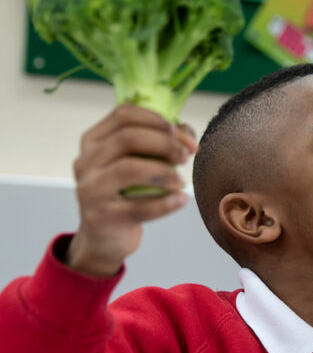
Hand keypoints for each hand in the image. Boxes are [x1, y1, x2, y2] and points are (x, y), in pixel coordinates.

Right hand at [65, 105, 196, 276]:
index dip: (157, 120)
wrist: (105, 237)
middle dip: (165, 144)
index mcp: (93, 141)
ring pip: (129, 169)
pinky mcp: (102, 218)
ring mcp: (90, 190)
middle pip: (128, 138)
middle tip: (186, 156)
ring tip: (182, 181)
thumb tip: (187, 134)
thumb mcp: (136, 164)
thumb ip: (159, 144)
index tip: (183, 135)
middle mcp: (85, 162)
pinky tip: (181, 200)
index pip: (122, 115)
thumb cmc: (126, 194)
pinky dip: (166, 203)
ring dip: (164, 172)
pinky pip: (139, 207)